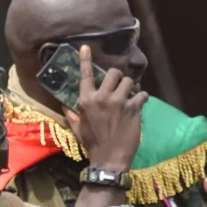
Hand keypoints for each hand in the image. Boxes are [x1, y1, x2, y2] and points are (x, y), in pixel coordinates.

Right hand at [66, 45, 147, 170]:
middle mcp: (103, 98)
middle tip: (119, 84)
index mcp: (86, 101)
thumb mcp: (77, 129)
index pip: (85, 75)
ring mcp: (120, 102)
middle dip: (117, 76)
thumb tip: (64, 107)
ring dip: (131, 86)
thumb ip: (72, 115)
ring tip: (130, 93)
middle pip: (113, 73)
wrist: (110, 159)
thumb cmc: (92, 144)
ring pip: (129, 81)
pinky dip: (142, 98)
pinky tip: (140, 103)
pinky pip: (142, 95)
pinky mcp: (134, 109)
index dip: (85, 59)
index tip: (86, 47)